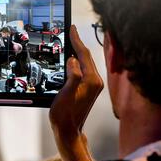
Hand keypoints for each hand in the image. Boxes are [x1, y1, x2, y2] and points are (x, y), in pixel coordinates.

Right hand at [49, 25, 103, 160]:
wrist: (68, 131)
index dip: (77, 40)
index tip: (72, 29)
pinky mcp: (88, 90)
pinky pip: (83, 70)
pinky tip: (71, 60)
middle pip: (87, 57)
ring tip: (70, 42)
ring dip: (77, 52)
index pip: (84, 55)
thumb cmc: (65, 115)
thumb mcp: (65, 94)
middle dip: (78, 43)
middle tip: (70, 31)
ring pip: (85, 63)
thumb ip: (73, 76)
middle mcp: (95, 82)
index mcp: (91, 81)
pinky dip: (77, 62)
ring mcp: (92, 86)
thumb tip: (74, 60)